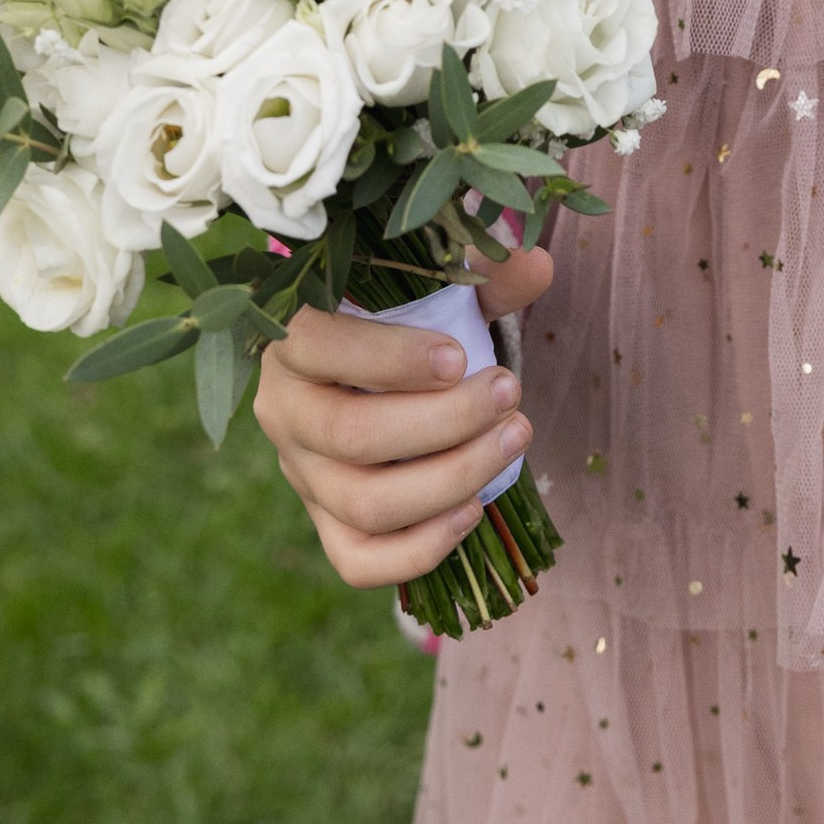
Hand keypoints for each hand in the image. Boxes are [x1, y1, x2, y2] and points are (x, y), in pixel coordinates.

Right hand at [254, 243, 554, 589]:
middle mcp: (285, 412)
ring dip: (451, 478)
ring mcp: (301, 476)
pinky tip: (473, 510)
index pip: (322, 347)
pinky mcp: (324, 525)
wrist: (367, 376)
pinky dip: (420, 547)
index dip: (391, 359)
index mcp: (293, 339)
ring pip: (364, 503)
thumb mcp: (433, 290)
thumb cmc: (402, 324)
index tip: (462, 357)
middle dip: (445, 421)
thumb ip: (481, 277)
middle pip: (352, 437)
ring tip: (514, 438)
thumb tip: (537, 262)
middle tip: (511, 394)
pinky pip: (358, 561)